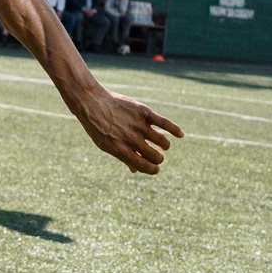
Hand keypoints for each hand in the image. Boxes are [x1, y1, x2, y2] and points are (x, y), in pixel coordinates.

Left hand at [67, 81, 182, 175]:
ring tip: (162, 144)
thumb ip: (122, 157)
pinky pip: (164, 123)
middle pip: (155, 156)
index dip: (152, 170)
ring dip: (165, 145)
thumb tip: (135, 170)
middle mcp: (132, 139)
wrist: (91, 102)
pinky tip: (180, 135)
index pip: (144, 166)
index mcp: (121, 150)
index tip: (155, 169)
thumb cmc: (97, 126)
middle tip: (157, 155)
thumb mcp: (105, 145)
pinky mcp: (144, 112)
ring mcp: (139, 126)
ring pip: (162, 142)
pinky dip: (175, 129)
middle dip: (158, 158)